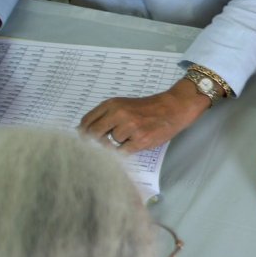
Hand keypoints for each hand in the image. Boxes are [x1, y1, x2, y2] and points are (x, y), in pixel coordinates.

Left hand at [78, 79, 207, 152]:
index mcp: (112, 104)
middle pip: (93, 135)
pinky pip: (122, 152)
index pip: (86, 122)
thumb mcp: (123, 105)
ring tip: (129, 137)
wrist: (172, 108)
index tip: (84, 140)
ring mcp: (130, 127)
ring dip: (116, 145)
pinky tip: (134, 142)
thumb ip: (105, 116)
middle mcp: (119, 114)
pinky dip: (125, 150)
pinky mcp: (140, 140)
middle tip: (104, 143)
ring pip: (109, 145)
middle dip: (95, 142)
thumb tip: (84, 132)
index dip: (83, 133)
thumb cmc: (147, 108)